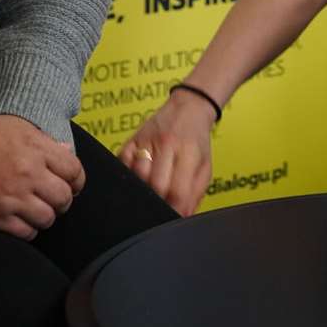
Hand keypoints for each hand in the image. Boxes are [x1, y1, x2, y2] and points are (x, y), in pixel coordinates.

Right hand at [0, 115, 85, 239]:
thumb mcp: (14, 126)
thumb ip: (44, 140)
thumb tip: (67, 152)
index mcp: (35, 148)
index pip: (73, 170)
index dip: (77, 180)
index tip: (72, 184)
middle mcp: (28, 173)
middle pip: (64, 197)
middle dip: (64, 200)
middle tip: (55, 199)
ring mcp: (12, 197)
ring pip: (48, 218)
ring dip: (46, 216)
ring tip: (37, 210)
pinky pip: (26, 233)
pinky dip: (28, 229)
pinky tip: (22, 221)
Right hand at [118, 89, 216, 215]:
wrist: (187, 108)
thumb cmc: (197, 141)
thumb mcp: (205, 167)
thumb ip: (195, 194)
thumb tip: (182, 217)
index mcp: (188, 152)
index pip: (177, 190)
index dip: (174, 209)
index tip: (172, 217)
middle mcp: (166, 145)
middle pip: (155, 185)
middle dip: (158, 202)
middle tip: (161, 207)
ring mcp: (146, 141)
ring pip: (136, 176)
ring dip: (142, 190)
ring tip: (149, 193)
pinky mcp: (130, 141)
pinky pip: (122, 165)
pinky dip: (128, 177)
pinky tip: (137, 180)